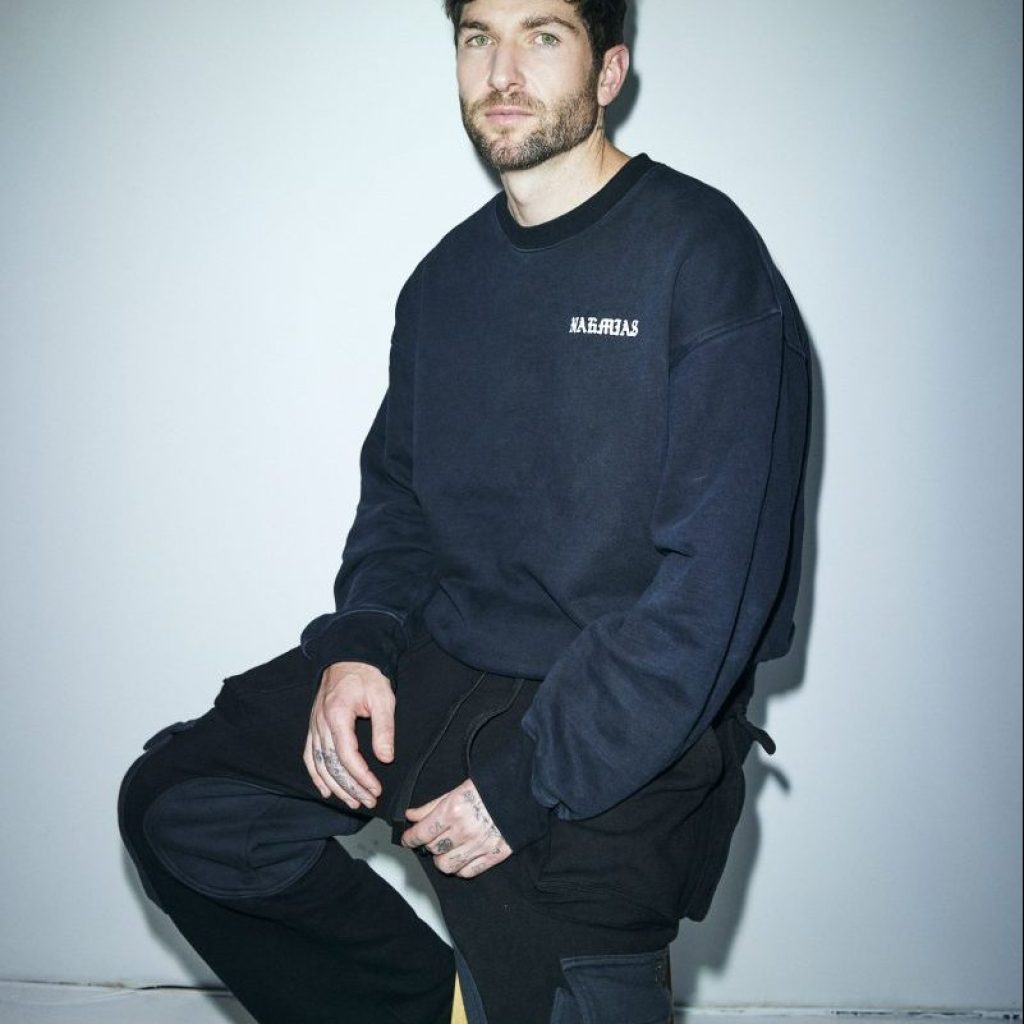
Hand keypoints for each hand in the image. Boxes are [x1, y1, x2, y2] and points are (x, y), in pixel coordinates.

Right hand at [302, 661, 394, 809]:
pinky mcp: (314, 725)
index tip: (376, 789)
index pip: (346, 756)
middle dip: (350, 787)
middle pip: (331, 764)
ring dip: (335, 786)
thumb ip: (384, 729)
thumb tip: (386, 758)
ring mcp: (314, 724)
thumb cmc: (368, 675)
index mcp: (337, 715)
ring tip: (351, 801)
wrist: (351, 656)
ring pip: (319, 763)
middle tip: (367, 802)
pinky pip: (309, 754)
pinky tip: (325, 789)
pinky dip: (315, 774)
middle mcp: (320, 722)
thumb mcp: (383, 698)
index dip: (361, 777)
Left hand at [401, 779, 511, 877]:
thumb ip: (432, 805)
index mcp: (453, 810)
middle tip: (431, 839)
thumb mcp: (457, 789)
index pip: (422, 834)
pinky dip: (460, 868)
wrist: (522, 790)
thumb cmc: (489, 787)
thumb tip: (411, 816)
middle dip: (428, 845)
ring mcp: (480, 845)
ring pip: (447, 866)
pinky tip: (461, 857)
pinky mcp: (494, 855)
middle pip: (433, 850)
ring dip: (441, 859)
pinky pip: (468, 872)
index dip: (410, 838)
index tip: (407, 839)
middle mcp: (464, 830)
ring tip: (445, 850)